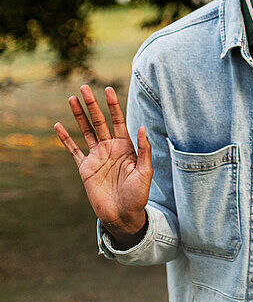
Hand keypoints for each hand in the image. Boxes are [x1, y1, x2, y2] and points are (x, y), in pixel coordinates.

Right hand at [54, 85, 151, 242]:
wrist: (123, 215)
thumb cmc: (138, 195)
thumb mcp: (145, 172)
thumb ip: (144, 150)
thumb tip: (142, 127)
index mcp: (126, 146)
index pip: (119, 120)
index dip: (113, 105)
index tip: (108, 89)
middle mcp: (110, 148)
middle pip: (99, 121)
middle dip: (93, 105)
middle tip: (85, 87)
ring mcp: (96, 156)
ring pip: (85, 131)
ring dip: (79, 115)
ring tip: (71, 99)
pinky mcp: (85, 168)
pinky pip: (73, 150)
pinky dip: (65, 139)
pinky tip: (58, 126)